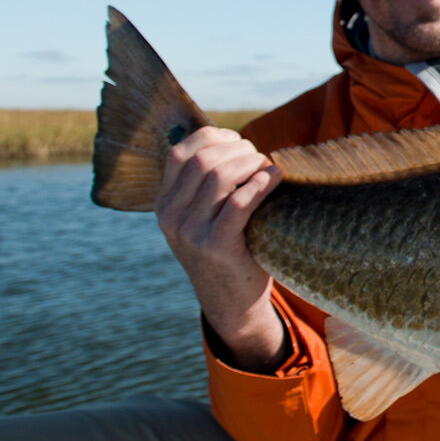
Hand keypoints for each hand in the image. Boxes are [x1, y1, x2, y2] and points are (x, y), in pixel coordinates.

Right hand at [155, 126, 286, 371]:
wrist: (231, 303)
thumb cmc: (229, 249)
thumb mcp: (206, 216)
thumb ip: (208, 185)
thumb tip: (234, 141)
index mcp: (164, 203)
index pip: (180, 152)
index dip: (212, 137)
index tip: (238, 141)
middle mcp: (170, 216)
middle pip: (202, 160)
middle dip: (237, 149)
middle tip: (259, 157)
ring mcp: (190, 232)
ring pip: (218, 177)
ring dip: (250, 163)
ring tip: (268, 167)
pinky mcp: (215, 247)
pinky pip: (237, 204)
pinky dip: (259, 184)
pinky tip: (275, 177)